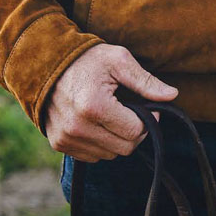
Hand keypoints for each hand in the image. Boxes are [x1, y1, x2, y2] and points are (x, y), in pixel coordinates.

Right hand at [44, 43, 177, 161]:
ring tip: (108, 114)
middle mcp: (78, 127)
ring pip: (110, 155)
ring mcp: (66, 138)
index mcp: (94, 106)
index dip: (147, 119)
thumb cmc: (85, 59)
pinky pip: (92, 156)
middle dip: (133, 131)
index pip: (136, 131)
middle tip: (127, 111)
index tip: (143, 106)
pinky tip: (94, 123)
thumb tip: (172, 95)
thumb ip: (145, 80)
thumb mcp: (118, 60)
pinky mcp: (59, 144)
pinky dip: (99, 144)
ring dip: (115, 138)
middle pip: (125, 148)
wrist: (44, 63)